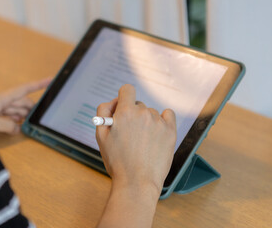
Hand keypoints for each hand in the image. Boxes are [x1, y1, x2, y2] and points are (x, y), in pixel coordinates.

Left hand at [0, 78, 50, 133]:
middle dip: (33, 108)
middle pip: (23, 102)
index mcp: (2, 98)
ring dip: (23, 116)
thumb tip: (19, 128)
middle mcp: (1, 101)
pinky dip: (14, 120)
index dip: (39, 84)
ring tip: (31, 124)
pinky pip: (8, 115)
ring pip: (16, 109)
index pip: (25, 89)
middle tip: (43, 116)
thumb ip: (7, 126)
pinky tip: (17, 127)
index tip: (51, 80)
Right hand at [96, 84, 175, 227]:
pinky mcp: (170, 130)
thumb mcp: (101, 136)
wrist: (137, 182)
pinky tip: (157, 131)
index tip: (123, 107)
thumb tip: (113, 101)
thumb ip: (103, 112)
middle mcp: (143, 113)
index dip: (123, 97)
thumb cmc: (117, 161)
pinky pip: (168, 114)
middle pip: (138, 104)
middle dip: (133, 115)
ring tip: (143, 142)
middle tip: (129, 133)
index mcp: (124, 112)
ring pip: (151, 113)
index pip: (127, 90)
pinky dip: (163, 119)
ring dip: (146, 121)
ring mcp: (158, 121)